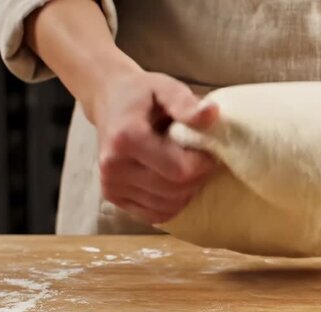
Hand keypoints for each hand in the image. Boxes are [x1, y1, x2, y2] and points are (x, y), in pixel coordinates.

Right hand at [88, 71, 218, 222]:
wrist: (108, 100)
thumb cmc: (142, 94)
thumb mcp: (165, 87)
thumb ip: (186, 103)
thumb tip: (211, 114)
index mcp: (126, 138)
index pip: (179, 170)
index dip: (203, 164)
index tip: (209, 150)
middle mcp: (113, 167)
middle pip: (175, 190)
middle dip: (197, 178)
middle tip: (201, 159)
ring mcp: (110, 185)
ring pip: (168, 206)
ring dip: (187, 191)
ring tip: (186, 167)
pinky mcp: (112, 197)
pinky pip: (156, 214)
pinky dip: (173, 203)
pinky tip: (173, 182)